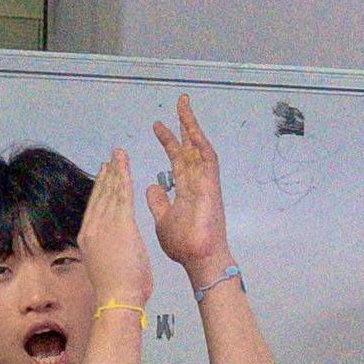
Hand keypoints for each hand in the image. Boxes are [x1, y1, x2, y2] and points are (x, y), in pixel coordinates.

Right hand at [81, 141, 152, 322]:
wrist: (117, 299)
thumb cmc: (117, 290)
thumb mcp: (106, 266)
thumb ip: (107, 251)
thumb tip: (112, 249)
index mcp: (88, 238)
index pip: (94, 207)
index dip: (99, 188)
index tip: (104, 174)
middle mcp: (92, 228)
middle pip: (100, 195)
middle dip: (107, 174)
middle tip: (112, 157)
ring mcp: (104, 225)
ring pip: (111, 191)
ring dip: (116, 170)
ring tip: (119, 155)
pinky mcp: (120, 225)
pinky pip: (122, 195)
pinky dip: (124, 178)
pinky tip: (124, 166)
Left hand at [142, 93, 228, 279]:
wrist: (197, 259)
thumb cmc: (184, 245)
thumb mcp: (163, 219)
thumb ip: (159, 202)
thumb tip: (152, 186)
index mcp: (186, 191)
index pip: (177, 160)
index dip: (168, 142)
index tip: (158, 126)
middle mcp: (197, 183)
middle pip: (190, 148)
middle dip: (184, 126)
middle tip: (179, 104)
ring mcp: (206, 183)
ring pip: (200, 147)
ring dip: (192, 126)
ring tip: (184, 105)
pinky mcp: (211, 186)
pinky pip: (208, 159)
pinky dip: (201, 142)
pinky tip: (193, 127)